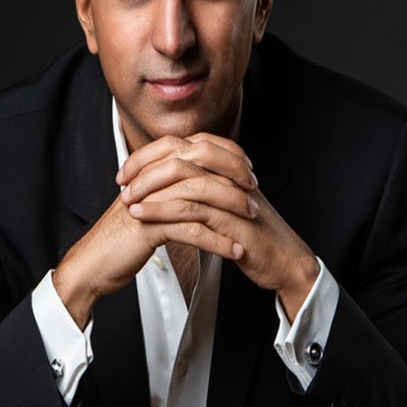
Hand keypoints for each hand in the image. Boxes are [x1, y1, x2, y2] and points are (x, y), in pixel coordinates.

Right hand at [52, 140, 251, 327]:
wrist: (93, 264)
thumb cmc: (122, 238)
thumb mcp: (150, 205)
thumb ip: (171, 189)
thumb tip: (204, 181)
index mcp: (152, 168)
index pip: (197, 146)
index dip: (227, 154)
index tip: (248, 170)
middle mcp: (151, 177)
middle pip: (201, 162)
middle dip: (234, 176)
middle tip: (254, 192)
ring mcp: (149, 200)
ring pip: (200, 195)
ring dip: (231, 208)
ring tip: (251, 220)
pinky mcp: (149, 226)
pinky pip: (191, 230)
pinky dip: (217, 241)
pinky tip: (235, 250)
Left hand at [120, 134, 319, 320]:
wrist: (284, 261)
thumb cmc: (253, 234)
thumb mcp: (223, 205)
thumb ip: (200, 189)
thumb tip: (164, 183)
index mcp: (225, 166)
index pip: (181, 145)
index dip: (149, 154)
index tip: (126, 171)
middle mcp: (229, 174)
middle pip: (180, 155)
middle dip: (145, 167)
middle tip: (122, 184)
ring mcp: (233, 195)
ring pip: (184, 180)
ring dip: (150, 190)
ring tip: (126, 202)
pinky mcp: (233, 220)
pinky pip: (192, 210)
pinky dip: (161, 212)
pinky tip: (142, 218)